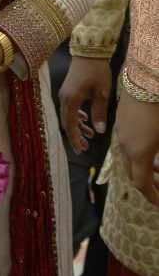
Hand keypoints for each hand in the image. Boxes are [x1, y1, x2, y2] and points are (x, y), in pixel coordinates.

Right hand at [59, 57, 112, 154]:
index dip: (75, 139)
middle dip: (76, 135)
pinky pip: (69, 107)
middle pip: (66, 122)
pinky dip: (76, 116)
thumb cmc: (97, 70)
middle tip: (86, 147)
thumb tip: (99, 131)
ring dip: (77, 126)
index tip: (81, 150)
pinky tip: (85, 119)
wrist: (89, 50)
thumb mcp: (102, 93)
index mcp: (71, 100)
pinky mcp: (67, 89)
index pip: (70, 125)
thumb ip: (99, 112)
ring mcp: (64, 93)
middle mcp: (64, 98)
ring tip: (90, 135)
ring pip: (67, 115)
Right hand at [115, 91, 158, 205]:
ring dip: (142, 168)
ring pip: (128, 160)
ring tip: (157, 167)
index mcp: (139, 153)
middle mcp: (125, 147)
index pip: (141, 184)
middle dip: (147, 184)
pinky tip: (150, 149)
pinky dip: (137, 155)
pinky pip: (126, 147)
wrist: (144, 78)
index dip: (152, 196)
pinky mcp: (120, 123)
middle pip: (132, 174)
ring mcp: (121, 134)